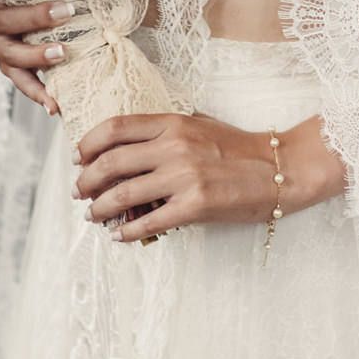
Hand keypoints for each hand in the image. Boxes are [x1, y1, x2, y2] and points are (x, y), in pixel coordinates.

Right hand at [0, 0, 72, 114]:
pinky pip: (20, 81)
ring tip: (62, 52)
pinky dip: (37, 92)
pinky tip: (54, 103)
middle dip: (33, 16)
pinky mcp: (9, 65)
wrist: (27, 9)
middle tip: (64, 10)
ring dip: (35, 54)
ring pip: (8, 52)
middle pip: (1, 17)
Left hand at [74, 110, 345, 241]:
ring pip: (124, 194)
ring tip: (92, 215)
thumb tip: (125, 145)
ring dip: (100, 207)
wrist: (280, 169)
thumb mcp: (198, 125)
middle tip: (79, 192)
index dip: (88, 143)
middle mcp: (174, 147)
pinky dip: (127, 231)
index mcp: (173, 122)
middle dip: (86, 180)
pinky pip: (149, 222)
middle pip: (111, 162)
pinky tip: (119, 235)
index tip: (78, 157)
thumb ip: (163, 131)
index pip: (115, 127)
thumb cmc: (238, 148)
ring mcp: (184, 177)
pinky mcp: (195, 206)